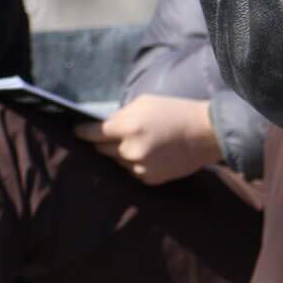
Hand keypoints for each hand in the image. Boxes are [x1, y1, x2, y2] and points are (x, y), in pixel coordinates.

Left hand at [74, 94, 220, 183]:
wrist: (206, 134)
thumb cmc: (176, 111)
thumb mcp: (145, 103)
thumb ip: (121, 115)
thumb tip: (103, 127)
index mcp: (128, 127)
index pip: (93, 133)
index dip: (82, 132)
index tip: (76, 131)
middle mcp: (130, 150)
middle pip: (101, 149)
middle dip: (104, 142)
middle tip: (112, 136)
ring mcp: (139, 168)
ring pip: (116, 161)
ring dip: (120, 153)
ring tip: (138, 143)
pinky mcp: (148, 180)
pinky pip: (131, 171)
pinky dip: (135, 163)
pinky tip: (149, 153)